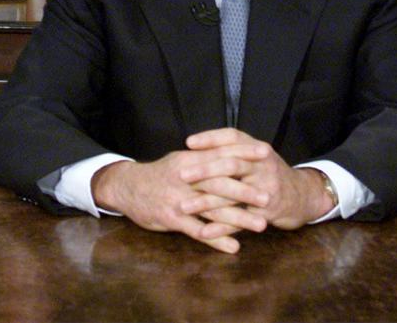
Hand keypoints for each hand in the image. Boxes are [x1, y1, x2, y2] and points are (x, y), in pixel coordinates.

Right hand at [90, 147, 272, 254]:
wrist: (127, 187)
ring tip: (261, 225)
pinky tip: (233, 246)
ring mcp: (179, 199)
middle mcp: (186, 178)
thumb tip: (230, 150)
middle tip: (269, 197)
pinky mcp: (172, 218)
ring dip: (239, 219)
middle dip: (246, 190)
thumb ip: (204, 156)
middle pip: (220, 183)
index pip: (221, 153)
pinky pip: (198, 231)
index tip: (266, 153)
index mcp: (190, 159)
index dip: (243, 152)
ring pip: (213, 209)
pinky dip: (216, 239)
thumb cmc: (160, 174)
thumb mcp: (181, 159)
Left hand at [180, 129, 334, 232]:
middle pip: (231, 164)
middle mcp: (263, 165)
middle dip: (205, 170)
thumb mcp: (257, 155)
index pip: (232, 137)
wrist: (301, 197)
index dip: (210, 138)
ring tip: (183, 206)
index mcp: (258, 149)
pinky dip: (221, 228)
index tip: (188, 142)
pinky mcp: (266, 214)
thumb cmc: (269, 173)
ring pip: (233, 194)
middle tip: (181, 175)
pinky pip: (239, 221)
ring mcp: (266, 189)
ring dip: (206, 202)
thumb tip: (194, 144)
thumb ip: (232, 149)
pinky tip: (202, 232)